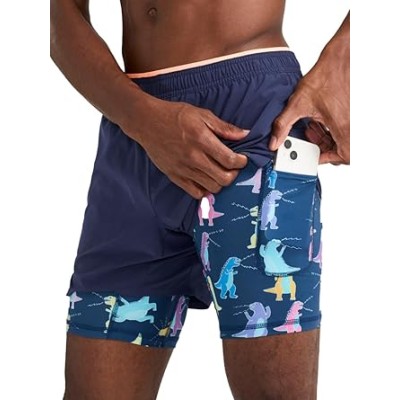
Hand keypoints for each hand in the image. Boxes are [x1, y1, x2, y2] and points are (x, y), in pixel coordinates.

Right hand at [129, 98, 247, 198]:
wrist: (146, 122)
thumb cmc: (175, 115)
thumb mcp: (201, 114)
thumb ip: (224, 127)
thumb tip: (245, 134)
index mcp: (202, 140)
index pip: (229, 160)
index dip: (241, 162)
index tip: (242, 158)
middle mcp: (193, 157)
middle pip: (224, 178)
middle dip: (234, 174)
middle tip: (232, 167)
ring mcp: (183, 169)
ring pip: (212, 188)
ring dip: (220, 182)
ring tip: (220, 172)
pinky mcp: (174, 176)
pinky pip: (195, 193)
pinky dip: (205, 190)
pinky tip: (206, 180)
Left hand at [269, 14, 349, 164]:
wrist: (340, 58)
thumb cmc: (326, 77)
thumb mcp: (298, 104)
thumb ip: (283, 125)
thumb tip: (274, 142)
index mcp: (344, 129)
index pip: (341, 157)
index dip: (324, 159)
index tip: (310, 155)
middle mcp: (352, 126)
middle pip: (340, 150)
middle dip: (321, 146)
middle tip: (308, 138)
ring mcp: (354, 120)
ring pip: (340, 140)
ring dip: (324, 138)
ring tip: (310, 128)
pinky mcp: (352, 114)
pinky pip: (343, 130)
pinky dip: (329, 129)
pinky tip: (317, 121)